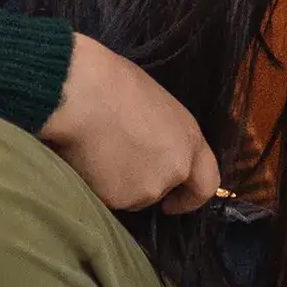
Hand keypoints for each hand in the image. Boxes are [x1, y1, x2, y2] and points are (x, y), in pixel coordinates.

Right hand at [35, 33, 221, 214]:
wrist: (80, 94)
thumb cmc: (113, 84)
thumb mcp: (155, 104)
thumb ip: (163, 134)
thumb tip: (148, 146)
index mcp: (189, 140)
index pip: (206, 183)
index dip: (191, 197)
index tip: (174, 202)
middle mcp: (175, 169)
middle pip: (162, 190)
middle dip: (143, 182)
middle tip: (119, 160)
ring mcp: (148, 188)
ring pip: (132, 196)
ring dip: (119, 183)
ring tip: (99, 151)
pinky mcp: (119, 199)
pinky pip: (108, 198)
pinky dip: (98, 186)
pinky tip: (87, 159)